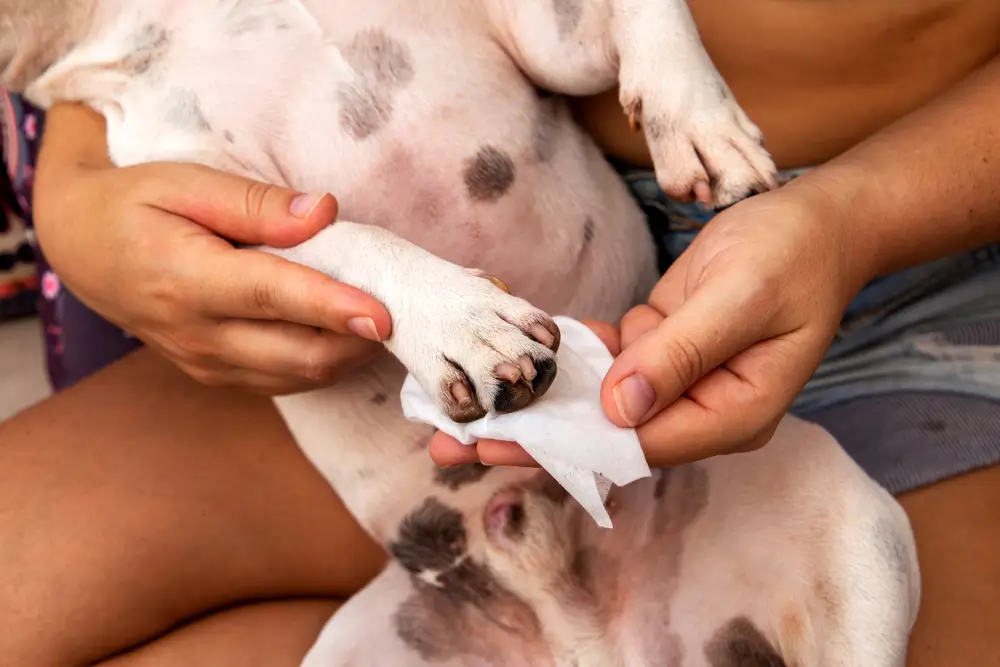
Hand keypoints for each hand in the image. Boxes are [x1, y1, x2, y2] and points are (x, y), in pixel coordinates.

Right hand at [33, 105, 390, 394]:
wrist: (80, 247)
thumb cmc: (134, 204)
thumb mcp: (184, 184)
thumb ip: (256, 204)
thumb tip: (325, 213)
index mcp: (186, 281)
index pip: (273, 298)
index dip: (333, 306)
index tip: (384, 312)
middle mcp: (198, 336)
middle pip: (300, 353)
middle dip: (360, 337)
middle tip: (404, 303)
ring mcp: (208, 364)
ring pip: (301, 375)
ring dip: (350, 351)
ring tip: (383, 312)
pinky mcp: (217, 376)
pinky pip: (287, 380)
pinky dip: (325, 360)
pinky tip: (345, 330)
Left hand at [430, 182, 870, 467]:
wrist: (815, 222)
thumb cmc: (792, 257)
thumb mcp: (741, 298)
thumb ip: (682, 354)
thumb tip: (619, 409)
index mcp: (731, 415)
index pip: (636, 446)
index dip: (563, 445)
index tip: (498, 442)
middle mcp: (699, 409)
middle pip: (603, 435)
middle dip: (530, 437)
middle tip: (451, 446)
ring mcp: (678, 381)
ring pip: (595, 402)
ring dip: (533, 400)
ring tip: (464, 405)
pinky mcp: (661, 348)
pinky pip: (604, 362)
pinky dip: (561, 359)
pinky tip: (511, 357)